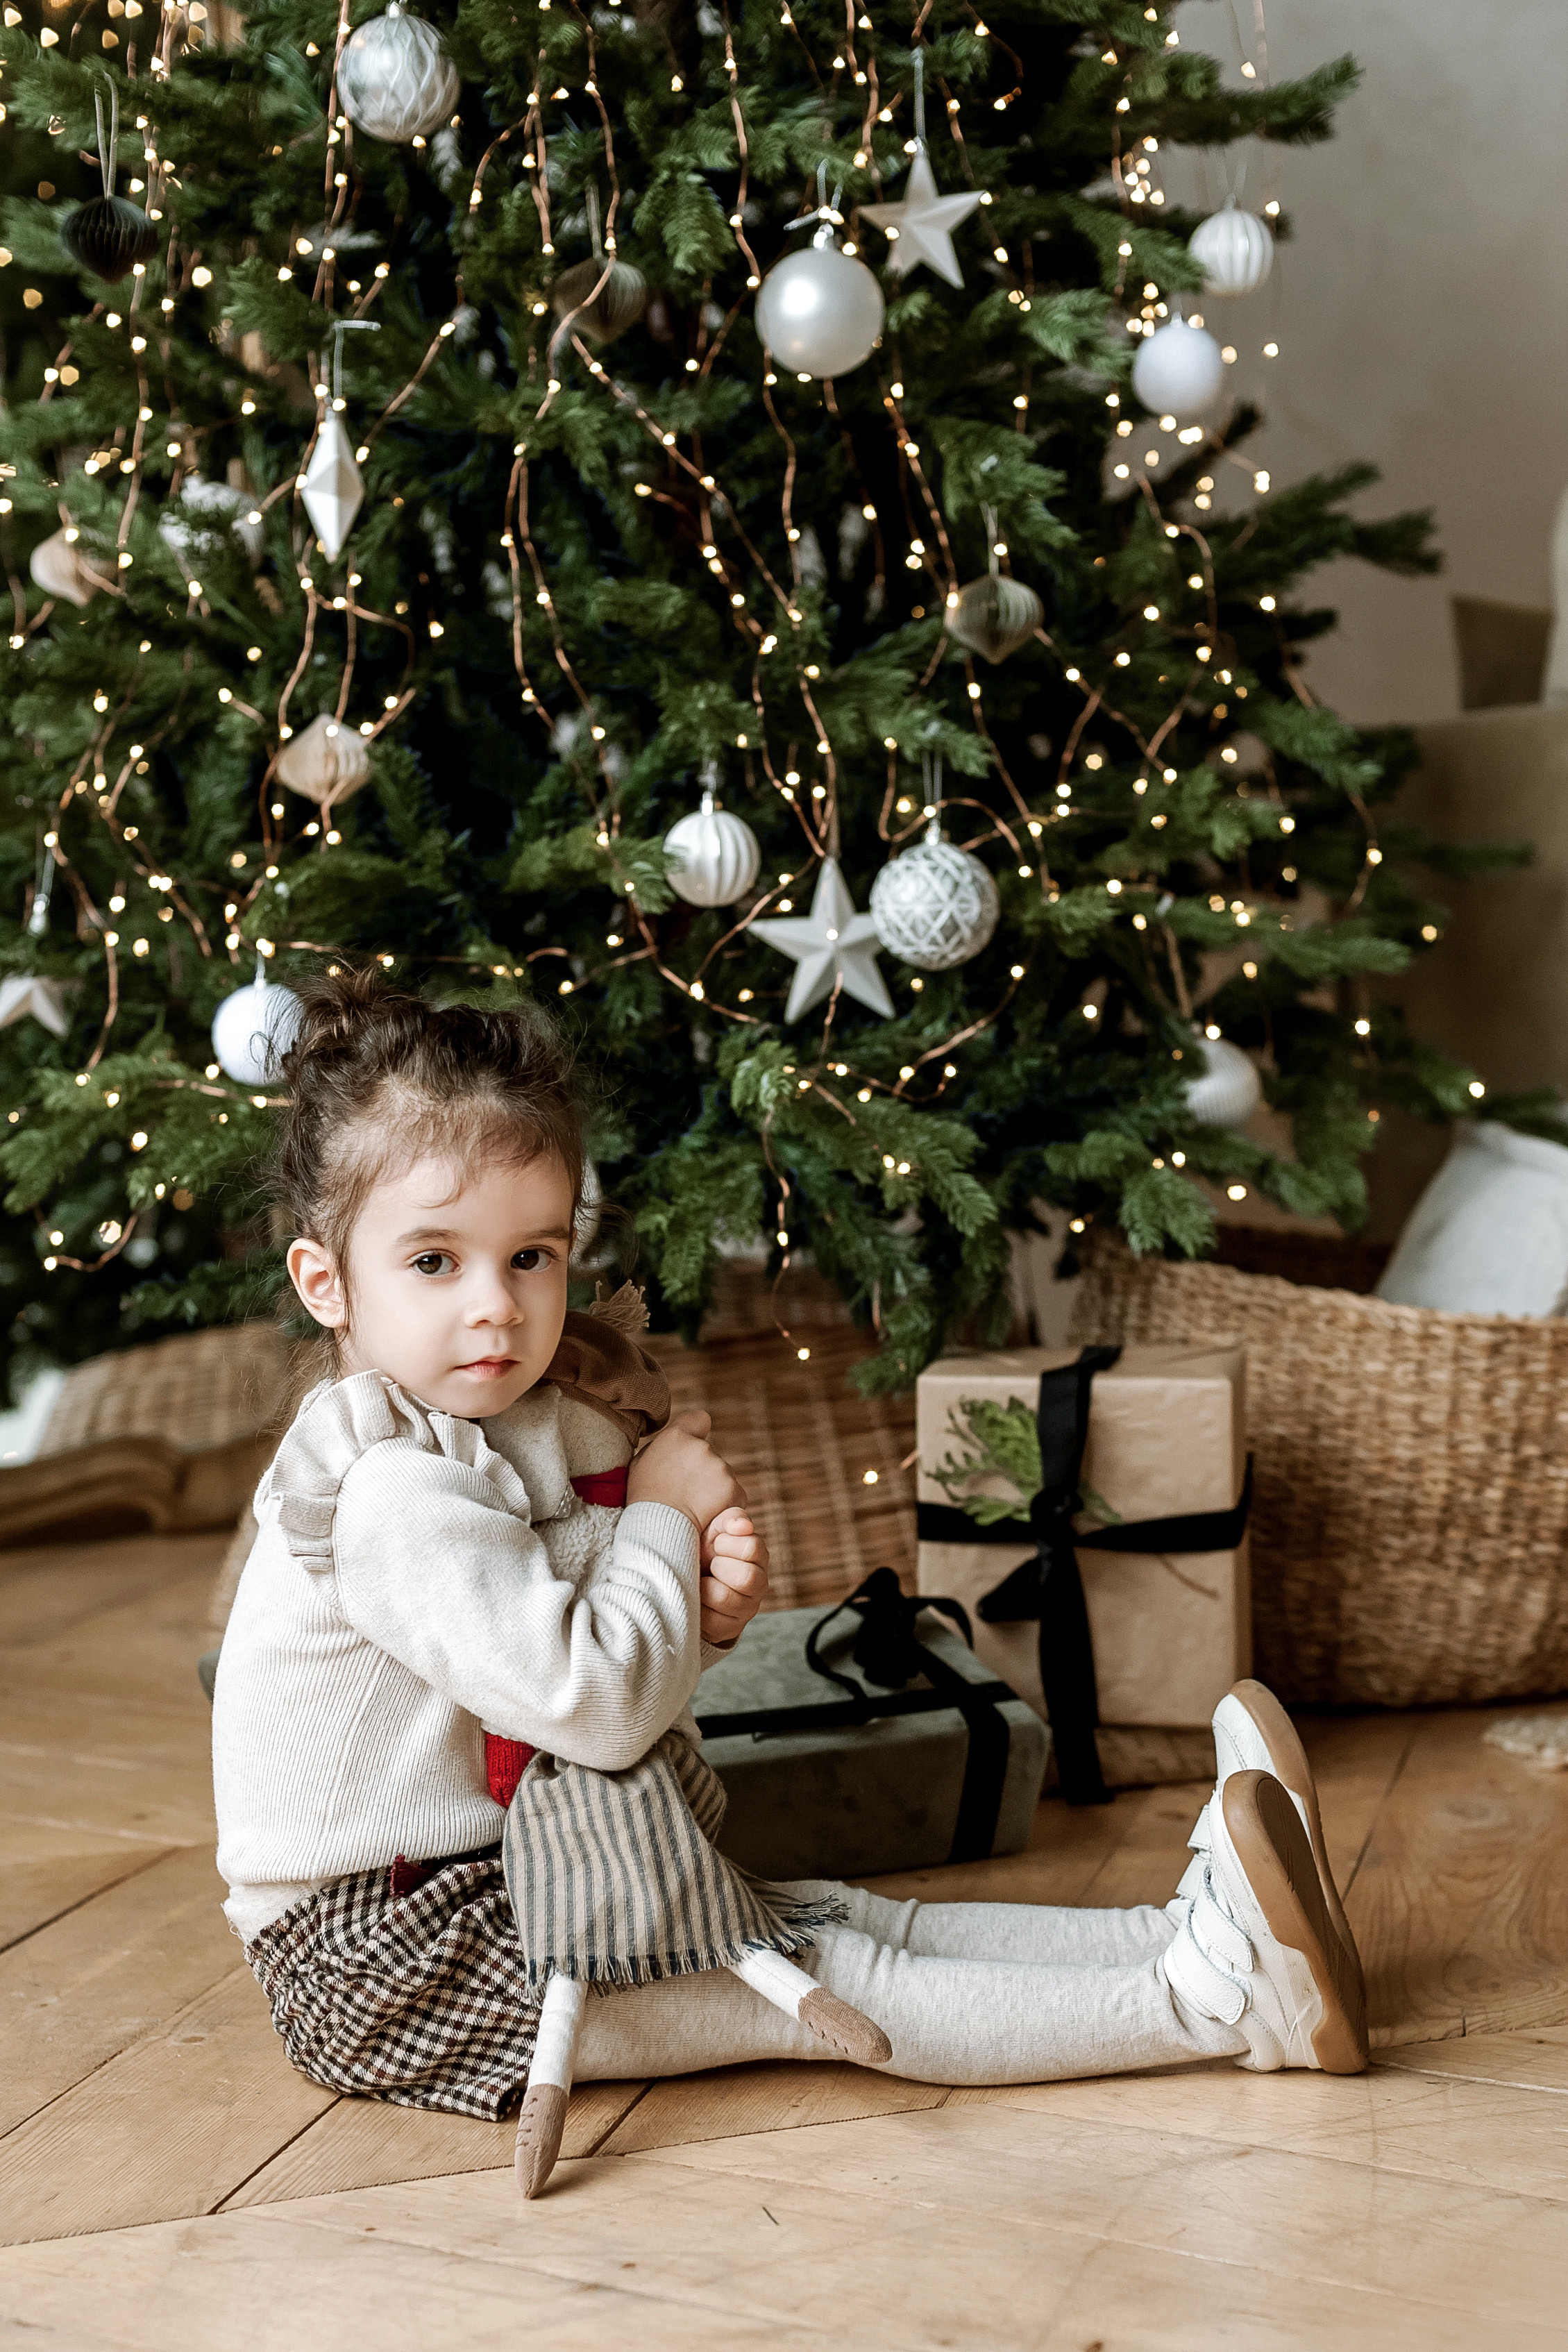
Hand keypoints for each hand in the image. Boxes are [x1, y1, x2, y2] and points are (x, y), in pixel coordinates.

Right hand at [627, 1408, 744, 1532]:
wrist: (657, 1530)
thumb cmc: (644, 1499)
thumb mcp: (641, 1463)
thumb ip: (662, 1448)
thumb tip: (675, 1444)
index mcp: (677, 1436)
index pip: (699, 1419)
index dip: (698, 1433)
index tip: (693, 1447)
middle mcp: (702, 1447)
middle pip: (710, 1455)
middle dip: (703, 1471)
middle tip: (686, 1493)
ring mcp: (720, 1468)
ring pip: (723, 1477)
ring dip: (714, 1489)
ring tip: (693, 1507)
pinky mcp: (734, 1490)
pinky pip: (735, 1496)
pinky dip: (725, 1505)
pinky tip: (707, 1516)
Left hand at [699, 1505, 768, 1647]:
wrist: (686, 1574)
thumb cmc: (703, 1546)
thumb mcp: (715, 1526)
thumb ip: (731, 1519)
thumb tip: (742, 1526)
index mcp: (758, 1556)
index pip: (752, 1548)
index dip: (726, 1543)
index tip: (716, 1542)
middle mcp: (759, 1584)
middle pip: (747, 1577)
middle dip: (719, 1566)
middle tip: (710, 1563)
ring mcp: (746, 1609)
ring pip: (725, 1599)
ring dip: (705, 1587)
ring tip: (701, 1581)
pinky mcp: (729, 1629)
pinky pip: (712, 1622)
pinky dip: (697, 1608)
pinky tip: (697, 1599)